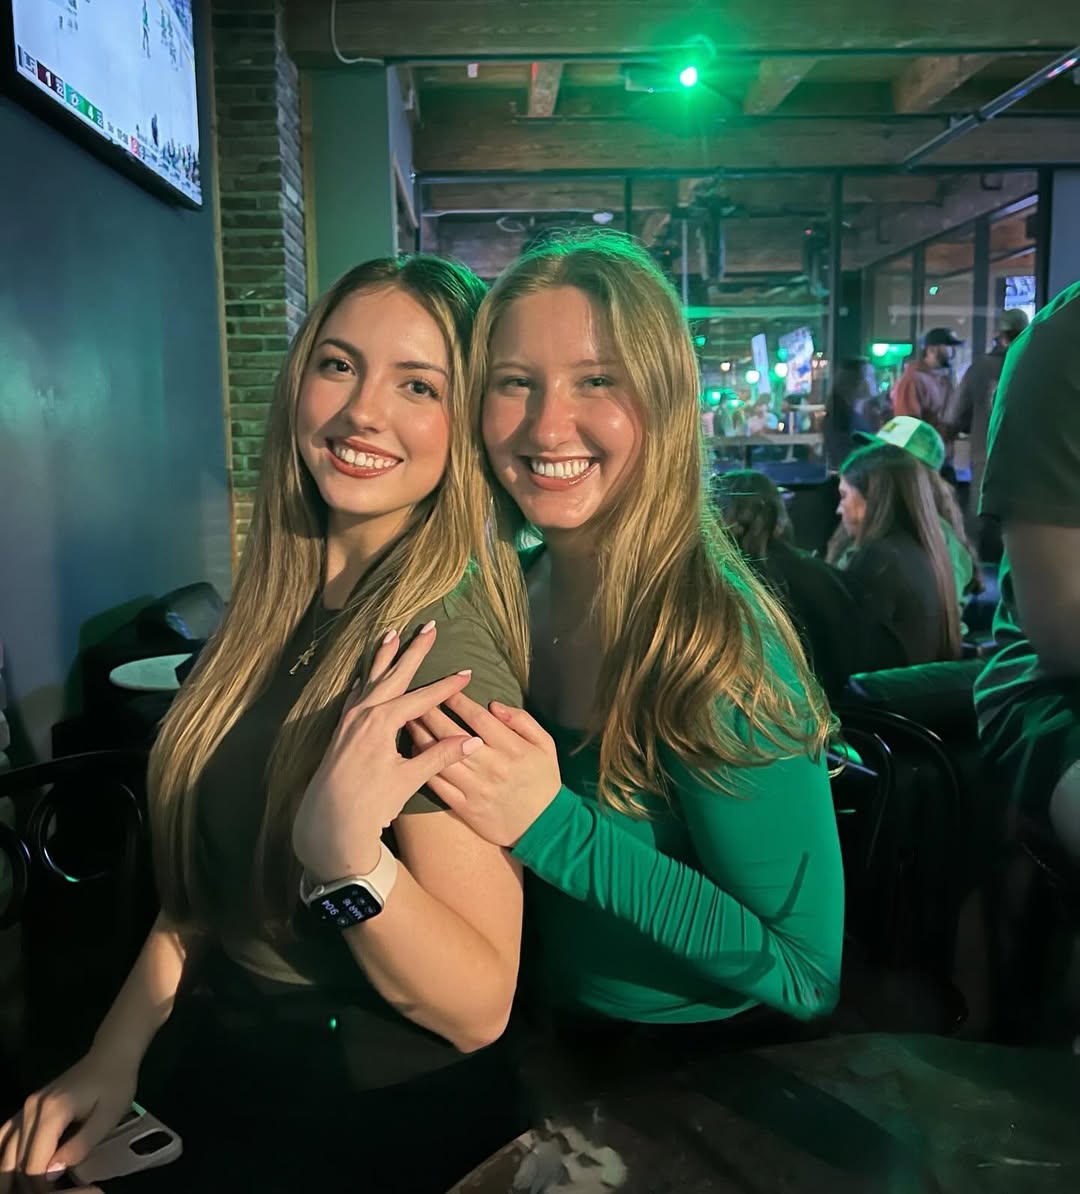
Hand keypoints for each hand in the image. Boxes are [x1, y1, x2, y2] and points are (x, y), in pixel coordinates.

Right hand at [0, 1047, 136, 1181]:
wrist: (111, 1055)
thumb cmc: (115, 1085)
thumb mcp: (108, 1117)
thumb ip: (80, 1146)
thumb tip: (52, 1172)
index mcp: (51, 1112)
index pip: (34, 1163)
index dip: (42, 1187)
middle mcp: (31, 1109)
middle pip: (17, 1161)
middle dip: (30, 1184)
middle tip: (51, 1192)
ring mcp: (26, 1106)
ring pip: (7, 1152)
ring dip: (15, 1174)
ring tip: (34, 1187)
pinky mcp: (27, 1106)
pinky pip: (6, 1135)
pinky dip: (5, 1155)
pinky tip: (10, 1171)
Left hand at [292, 622, 482, 879]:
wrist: (327, 824)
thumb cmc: (369, 804)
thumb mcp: (408, 780)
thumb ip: (440, 756)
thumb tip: (474, 740)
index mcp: (382, 722)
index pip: (422, 697)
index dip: (446, 686)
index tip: (467, 671)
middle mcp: (363, 713)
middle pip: (395, 674)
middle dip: (414, 650)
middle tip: (429, 626)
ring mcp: (349, 719)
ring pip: (372, 678)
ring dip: (384, 657)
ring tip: (392, 634)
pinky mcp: (341, 729)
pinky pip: (356, 693)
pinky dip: (366, 679)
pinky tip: (366, 675)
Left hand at [406, 694, 561, 846]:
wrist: (544, 827)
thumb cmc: (544, 780)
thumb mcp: (545, 745)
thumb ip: (522, 720)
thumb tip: (494, 705)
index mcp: (511, 748)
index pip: (477, 717)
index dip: (457, 700)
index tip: (445, 689)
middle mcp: (491, 766)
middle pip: (452, 734)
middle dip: (430, 712)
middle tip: (415, 698)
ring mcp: (476, 789)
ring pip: (439, 758)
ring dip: (421, 737)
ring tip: (408, 720)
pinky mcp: (465, 808)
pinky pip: (438, 785)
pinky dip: (423, 767)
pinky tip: (414, 753)